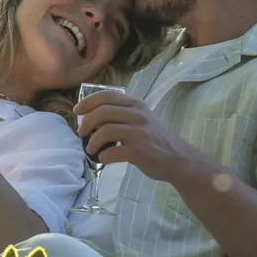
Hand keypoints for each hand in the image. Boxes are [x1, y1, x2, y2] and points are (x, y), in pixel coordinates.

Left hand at [76, 89, 207, 184]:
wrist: (179, 159)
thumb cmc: (157, 139)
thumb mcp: (143, 118)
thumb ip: (123, 113)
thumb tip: (92, 117)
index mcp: (137, 105)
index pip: (107, 96)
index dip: (88, 102)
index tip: (77, 110)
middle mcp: (138, 115)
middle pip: (102, 112)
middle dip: (86, 122)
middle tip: (81, 132)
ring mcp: (139, 133)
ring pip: (104, 131)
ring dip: (92, 142)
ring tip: (91, 149)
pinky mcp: (139, 151)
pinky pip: (111, 152)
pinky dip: (102, 156)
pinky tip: (104, 159)